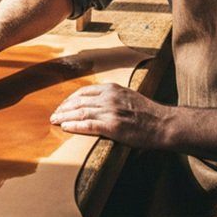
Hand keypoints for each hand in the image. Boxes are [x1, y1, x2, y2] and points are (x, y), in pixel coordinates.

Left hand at [49, 83, 169, 148]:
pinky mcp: (113, 126)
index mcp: (112, 89)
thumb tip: (98, 103)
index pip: (84, 91)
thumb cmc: (148, 113)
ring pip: (80, 112)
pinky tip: (65, 127)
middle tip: (53, 114)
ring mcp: (110, 111)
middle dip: (64, 108)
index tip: (63, 105)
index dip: (70, 99)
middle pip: (79, 101)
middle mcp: (109, 97)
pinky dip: (74, 126)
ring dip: (65, 117)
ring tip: (55, 121)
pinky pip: (88, 125)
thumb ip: (112, 97)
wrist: (163, 123)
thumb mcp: (128, 96)